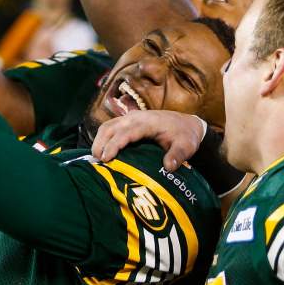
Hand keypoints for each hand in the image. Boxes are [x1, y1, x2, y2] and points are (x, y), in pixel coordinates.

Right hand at [92, 110, 208, 171]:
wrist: (187, 124)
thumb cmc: (185, 136)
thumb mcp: (186, 146)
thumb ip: (178, 155)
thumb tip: (168, 167)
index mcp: (147, 122)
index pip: (125, 132)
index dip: (114, 145)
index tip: (106, 159)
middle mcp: (135, 117)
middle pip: (110, 127)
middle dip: (100, 144)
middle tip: (96, 163)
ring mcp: (130, 118)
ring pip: (107, 126)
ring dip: (99, 141)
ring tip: (96, 159)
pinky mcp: (128, 122)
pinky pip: (110, 128)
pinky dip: (103, 139)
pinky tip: (101, 152)